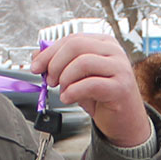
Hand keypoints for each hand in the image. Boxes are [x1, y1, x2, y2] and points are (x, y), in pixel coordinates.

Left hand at [31, 35, 151, 147]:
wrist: (124, 121)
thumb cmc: (102, 97)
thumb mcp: (78, 77)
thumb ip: (60, 63)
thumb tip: (37, 55)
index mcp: (104, 44)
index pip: (72, 39)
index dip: (49, 52)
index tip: (37, 66)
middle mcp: (114, 52)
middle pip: (76, 46)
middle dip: (56, 63)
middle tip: (50, 80)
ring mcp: (120, 68)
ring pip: (83, 62)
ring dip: (65, 78)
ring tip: (63, 91)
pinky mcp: (121, 87)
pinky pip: (91, 84)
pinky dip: (73, 92)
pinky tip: (69, 98)